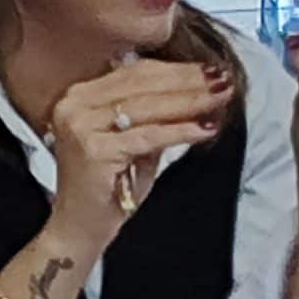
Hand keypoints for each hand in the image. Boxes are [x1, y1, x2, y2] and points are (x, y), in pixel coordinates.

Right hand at [44, 57, 234, 255]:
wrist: (80, 228)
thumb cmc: (109, 188)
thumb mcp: (134, 142)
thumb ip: (155, 115)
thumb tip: (199, 91)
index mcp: (80, 96)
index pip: (135, 73)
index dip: (175, 70)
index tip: (209, 69)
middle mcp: (74, 105)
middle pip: (143, 84)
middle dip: (188, 81)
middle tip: (223, 79)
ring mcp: (81, 126)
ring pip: (148, 107)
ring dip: (190, 101)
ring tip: (222, 97)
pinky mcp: (95, 150)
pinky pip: (149, 136)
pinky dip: (181, 131)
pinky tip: (205, 128)